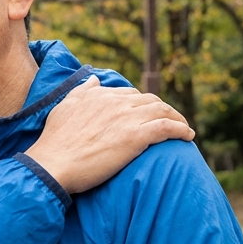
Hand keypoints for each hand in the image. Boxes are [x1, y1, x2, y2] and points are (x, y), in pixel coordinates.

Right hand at [24, 76, 194, 194]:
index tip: (148, 115)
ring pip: (162, 111)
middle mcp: (116, 102)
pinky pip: (167, 128)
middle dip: (163, 109)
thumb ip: (82, 92)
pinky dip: (181, 130)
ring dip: (177, 118)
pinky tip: (188, 136)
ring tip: (184, 128)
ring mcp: (127, 118)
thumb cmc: (55, 142)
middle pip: (150, 101)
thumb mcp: (65, 107)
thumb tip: (96, 80)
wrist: (54, 163)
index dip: (142, 104)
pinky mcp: (136, 137)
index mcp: (100, 95)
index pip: (130, 94)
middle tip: (171, 121)